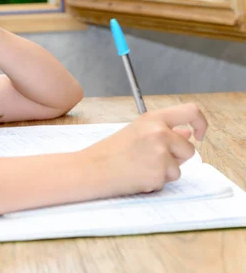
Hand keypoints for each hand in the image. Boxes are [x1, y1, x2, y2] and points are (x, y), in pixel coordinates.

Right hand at [80, 103, 207, 196]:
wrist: (92, 169)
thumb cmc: (110, 151)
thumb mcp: (136, 131)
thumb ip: (163, 131)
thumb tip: (187, 133)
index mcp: (153, 119)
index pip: (190, 111)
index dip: (200, 123)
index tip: (198, 134)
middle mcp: (159, 133)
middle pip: (188, 148)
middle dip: (176, 157)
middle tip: (151, 159)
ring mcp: (160, 154)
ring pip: (179, 168)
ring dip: (164, 172)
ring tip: (140, 167)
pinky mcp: (158, 174)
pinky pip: (167, 181)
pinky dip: (155, 182)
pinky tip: (137, 176)